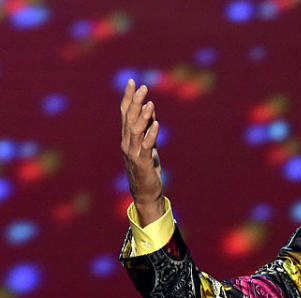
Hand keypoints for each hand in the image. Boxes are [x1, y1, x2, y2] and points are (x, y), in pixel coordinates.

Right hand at [120, 79, 163, 224]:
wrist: (146, 193)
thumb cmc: (147, 169)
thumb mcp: (149, 146)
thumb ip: (148, 129)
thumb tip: (151, 110)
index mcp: (127, 138)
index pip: (125, 113)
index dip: (128, 98)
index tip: (132, 82)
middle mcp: (127, 143)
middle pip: (129, 118)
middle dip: (135, 102)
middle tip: (142, 87)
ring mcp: (133, 153)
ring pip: (135, 130)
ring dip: (143, 116)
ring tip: (150, 103)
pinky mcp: (143, 163)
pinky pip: (146, 146)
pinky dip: (151, 134)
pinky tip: (157, 124)